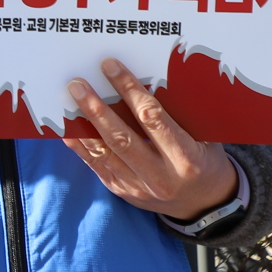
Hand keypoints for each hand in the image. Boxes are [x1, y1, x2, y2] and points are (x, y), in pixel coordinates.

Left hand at [62, 57, 238, 221]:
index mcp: (185, 158)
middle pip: (121, 137)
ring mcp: (139, 187)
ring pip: (104, 152)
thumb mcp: (204, 138)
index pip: (152, 118)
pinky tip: (67, 129)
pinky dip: (80, 146)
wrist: (204, 203)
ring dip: (82, 125)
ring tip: (67, 101)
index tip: (110, 67)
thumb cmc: (204, 160)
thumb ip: (178, 116)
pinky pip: (96, 165)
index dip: (129, 90)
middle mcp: (161, 176)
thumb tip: (145, 80)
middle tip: (77, 84)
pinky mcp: (123, 191)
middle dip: (96, 108)